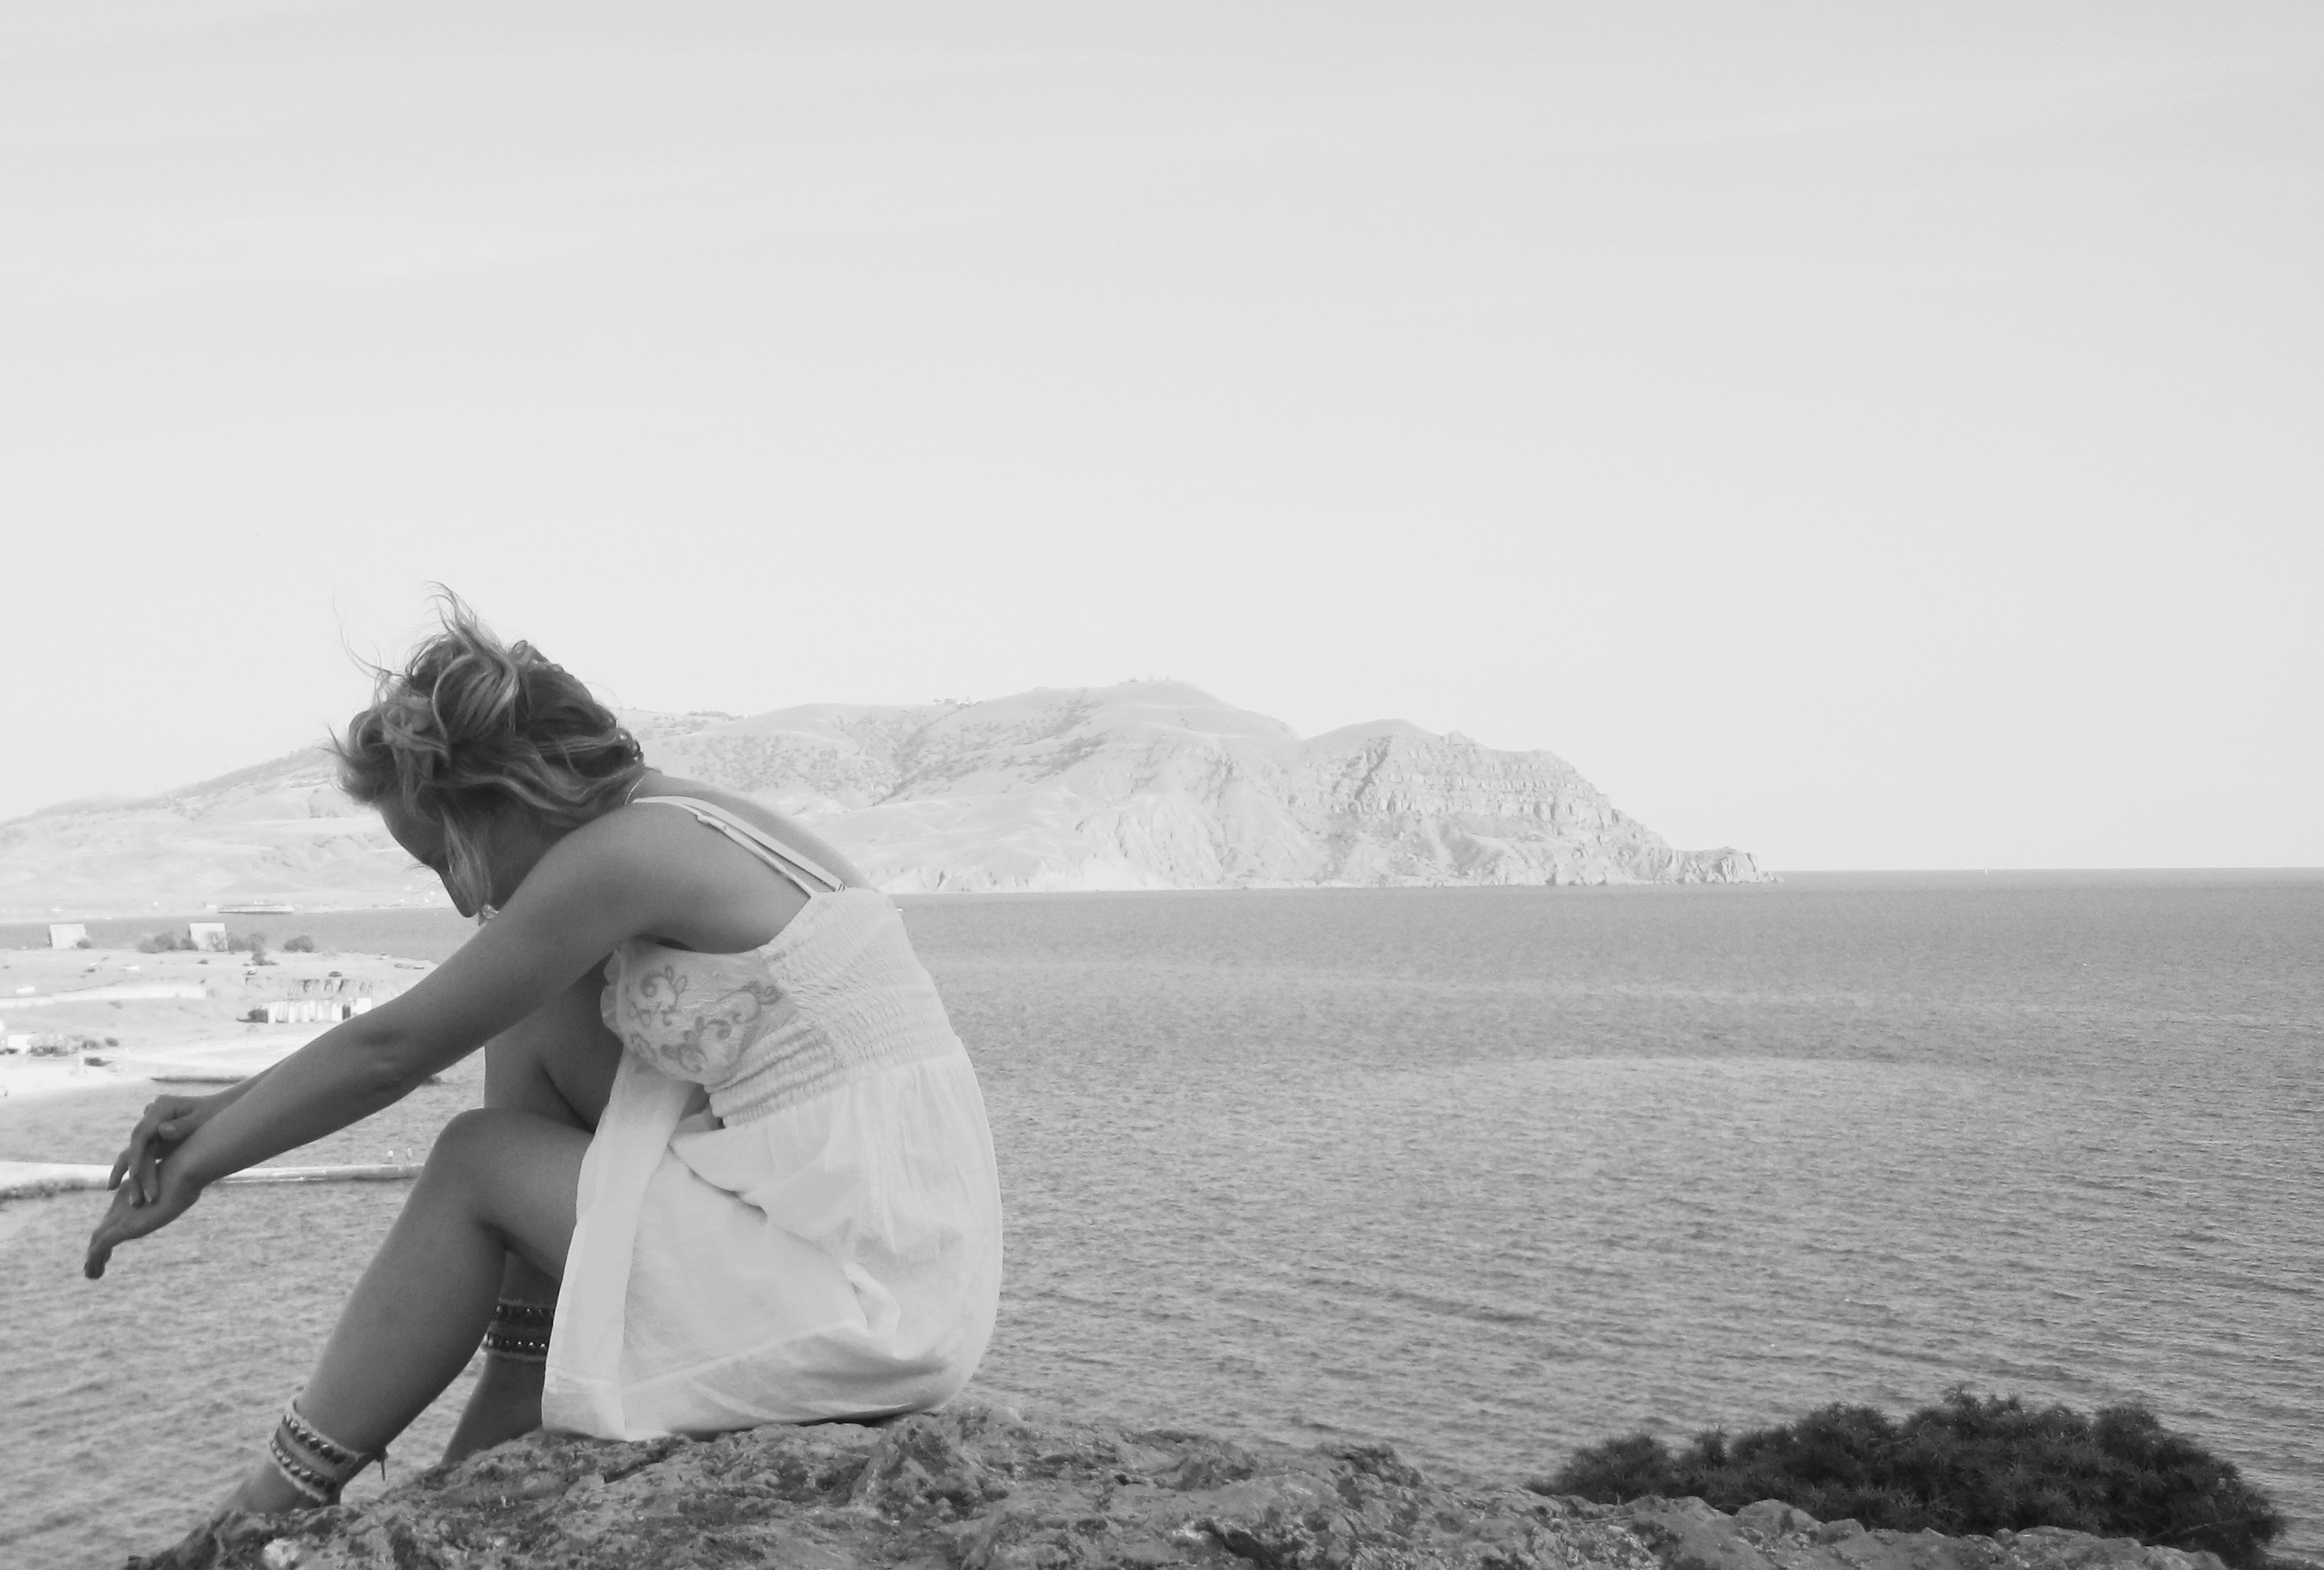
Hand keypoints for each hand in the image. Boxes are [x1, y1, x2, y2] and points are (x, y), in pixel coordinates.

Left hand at [85, 1155, 203, 1277]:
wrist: (184, 1170)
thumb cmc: (191, 1172)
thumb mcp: (186, 1182)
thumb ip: (181, 1189)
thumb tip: (193, 1189)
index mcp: (134, 1190)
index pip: (118, 1212)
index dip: (113, 1229)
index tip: (114, 1240)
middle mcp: (121, 1202)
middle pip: (104, 1227)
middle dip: (99, 1246)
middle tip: (95, 1262)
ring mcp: (120, 1214)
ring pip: (97, 1240)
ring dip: (94, 1258)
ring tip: (92, 1274)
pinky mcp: (121, 1227)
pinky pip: (99, 1248)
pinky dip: (93, 1261)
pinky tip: (92, 1274)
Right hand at [108, 1092, 218, 1204]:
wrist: (224, 1111)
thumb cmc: (217, 1114)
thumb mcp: (203, 1119)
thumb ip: (183, 1125)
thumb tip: (163, 1131)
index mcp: (161, 1107)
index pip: (142, 1134)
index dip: (136, 1155)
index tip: (135, 1174)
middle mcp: (152, 1116)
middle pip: (138, 1147)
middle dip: (136, 1173)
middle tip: (138, 1199)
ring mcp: (153, 1128)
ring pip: (138, 1155)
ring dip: (135, 1178)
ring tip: (135, 1203)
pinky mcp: (156, 1140)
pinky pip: (145, 1159)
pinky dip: (143, 1176)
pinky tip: (142, 1196)